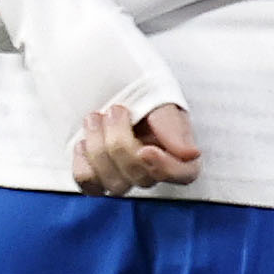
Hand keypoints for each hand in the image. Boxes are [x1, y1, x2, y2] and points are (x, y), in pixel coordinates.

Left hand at [70, 100, 200, 195]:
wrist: (113, 89)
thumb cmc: (142, 96)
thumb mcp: (161, 101)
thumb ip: (173, 127)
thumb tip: (190, 154)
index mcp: (178, 153)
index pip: (183, 175)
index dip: (165, 168)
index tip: (146, 149)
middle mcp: (153, 171)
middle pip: (141, 178)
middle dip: (121, 142)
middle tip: (116, 110)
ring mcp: (126, 178)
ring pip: (114, 183)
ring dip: (99, 148)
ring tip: (95, 118)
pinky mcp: (99, 179)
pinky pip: (89, 184)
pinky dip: (83, 161)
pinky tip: (85, 140)